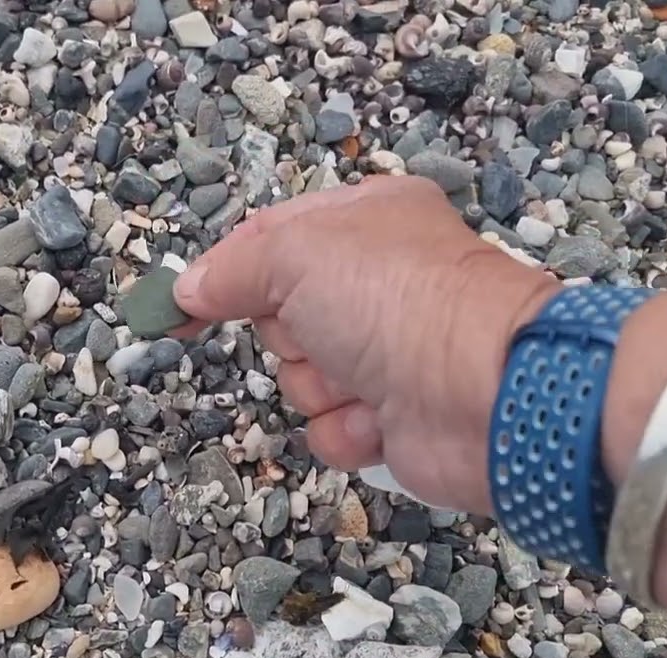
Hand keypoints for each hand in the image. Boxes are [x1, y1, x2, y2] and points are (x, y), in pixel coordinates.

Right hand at [173, 176, 559, 514]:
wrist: (486, 392)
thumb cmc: (399, 300)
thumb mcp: (296, 254)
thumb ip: (232, 268)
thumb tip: (186, 290)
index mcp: (366, 219)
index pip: (271, 236)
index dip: (226, 269)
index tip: (180, 303)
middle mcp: (378, 281)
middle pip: (279, 313)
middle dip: (289, 333)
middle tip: (322, 331)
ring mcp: (387, 350)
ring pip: (301, 376)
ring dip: (319, 385)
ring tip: (361, 378)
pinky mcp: (394, 415)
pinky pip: (330, 427)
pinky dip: (346, 428)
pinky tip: (380, 418)